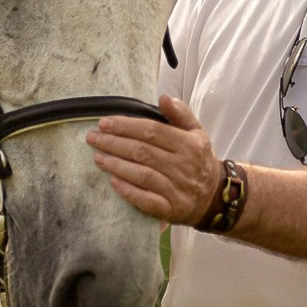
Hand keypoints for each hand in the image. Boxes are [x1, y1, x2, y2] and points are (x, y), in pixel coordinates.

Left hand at [87, 95, 223, 224]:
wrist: (213, 196)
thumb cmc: (197, 159)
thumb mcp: (196, 132)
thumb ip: (180, 113)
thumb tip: (164, 97)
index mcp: (189, 144)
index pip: (152, 131)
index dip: (126, 126)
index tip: (104, 123)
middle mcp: (184, 166)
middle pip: (143, 152)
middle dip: (114, 144)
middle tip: (93, 138)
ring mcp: (178, 189)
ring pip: (142, 175)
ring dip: (117, 165)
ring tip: (97, 157)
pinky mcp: (172, 209)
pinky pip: (147, 201)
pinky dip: (129, 191)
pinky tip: (113, 182)